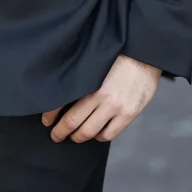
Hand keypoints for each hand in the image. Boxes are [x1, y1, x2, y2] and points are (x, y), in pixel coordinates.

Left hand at [42, 54, 160, 143]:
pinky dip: (99, 136)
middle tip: (56, 135)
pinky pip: (109, 134)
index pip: (62, 102)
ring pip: (89, 131)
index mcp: (88, 79)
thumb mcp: (95, 61)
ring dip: (78, 137)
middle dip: (61, 131)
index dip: (51, 115)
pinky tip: (96, 133)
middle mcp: (100, 95)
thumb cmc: (118, 54)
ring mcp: (115, 106)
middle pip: (73, 121)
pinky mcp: (128, 114)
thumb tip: (64, 92)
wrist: (144, 53)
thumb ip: (82, 77)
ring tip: (74, 136)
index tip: (46, 121)